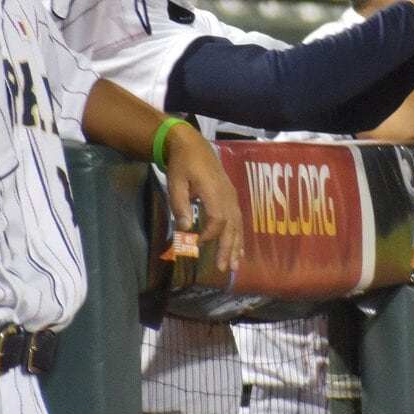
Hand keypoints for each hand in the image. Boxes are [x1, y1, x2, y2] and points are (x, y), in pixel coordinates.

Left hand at [162, 125, 243, 273]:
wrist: (193, 145)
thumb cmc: (182, 164)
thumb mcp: (175, 183)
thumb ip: (180, 206)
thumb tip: (185, 229)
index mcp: (214, 190)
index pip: (217, 219)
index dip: (209, 235)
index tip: (195, 244)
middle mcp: (228, 195)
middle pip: (232, 226)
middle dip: (228, 248)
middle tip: (225, 269)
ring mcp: (232, 196)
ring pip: (238, 225)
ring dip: (236, 246)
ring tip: (234, 266)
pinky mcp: (232, 198)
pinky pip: (238, 220)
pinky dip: (239, 237)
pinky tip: (238, 251)